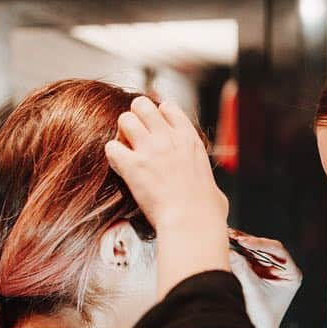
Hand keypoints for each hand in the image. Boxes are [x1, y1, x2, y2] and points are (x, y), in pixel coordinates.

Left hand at [105, 97, 229, 297]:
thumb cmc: (206, 211)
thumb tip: (214, 198)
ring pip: (124, 119)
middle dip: (135, 118)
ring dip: (122, 134)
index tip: (155, 130)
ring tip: (126, 151)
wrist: (192, 222)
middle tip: (135, 137)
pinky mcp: (132, 166)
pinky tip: (120, 167)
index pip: (168, 108)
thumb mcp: (215, 189)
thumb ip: (209, 186)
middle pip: (142, 105)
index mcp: (189, 140)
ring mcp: (149, 149)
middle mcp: (168, 138)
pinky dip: (113, 156)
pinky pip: (112, 147)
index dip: (158, 117)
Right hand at [228, 229, 301, 327]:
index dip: (259, 243)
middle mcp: (282, 269)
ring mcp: (269, 269)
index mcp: (292, 274)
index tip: (243, 241)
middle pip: (265, 247)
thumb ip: (243, 270)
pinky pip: (246, 257)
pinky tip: (224, 243)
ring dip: (239, 244)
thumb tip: (229, 250)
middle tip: (230, 234)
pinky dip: (236, 251)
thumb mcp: (252, 292)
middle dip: (247, 241)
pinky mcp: (255, 272)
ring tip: (225, 235)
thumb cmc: (260, 319)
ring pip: (254, 250)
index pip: (277, 250)